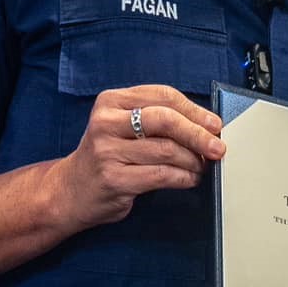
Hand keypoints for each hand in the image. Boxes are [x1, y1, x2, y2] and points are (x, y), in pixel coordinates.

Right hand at [49, 84, 224, 232]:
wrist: (69, 191)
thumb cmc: (107, 155)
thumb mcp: (123, 125)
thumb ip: (156, 119)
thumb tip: (206, 124)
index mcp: (111, 101)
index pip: (163, 96)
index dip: (195, 110)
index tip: (215, 123)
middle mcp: (106, 123)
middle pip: (166, 120)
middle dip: (198, 134)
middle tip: (218, 147)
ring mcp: (107, 152)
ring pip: (167, 150)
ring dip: (194, 161)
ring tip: (202, 167)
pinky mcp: (114, 179)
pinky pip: (161, 175)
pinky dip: (183, 177)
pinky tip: (189, 179)